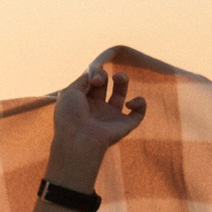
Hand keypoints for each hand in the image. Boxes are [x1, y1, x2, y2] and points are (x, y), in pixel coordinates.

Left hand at [46, 52, 146, 190]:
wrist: (80, 140)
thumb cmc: (71, 116)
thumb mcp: (70, 92)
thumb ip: (84, 79)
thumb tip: (96, 71)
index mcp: (81, 103)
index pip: (91, 83)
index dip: (95, 74)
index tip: (94, 78)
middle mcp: (95, 109)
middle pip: (105, 86)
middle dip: (106, 75)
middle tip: (101, 80)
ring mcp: (110, 117)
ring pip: (120, 95)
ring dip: (122, 80)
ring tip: (119, 77)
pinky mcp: (125, 125)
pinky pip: (139, 113)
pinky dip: (140, 103)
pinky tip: (129, 103)